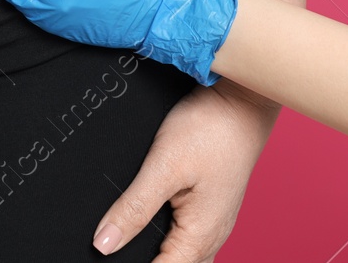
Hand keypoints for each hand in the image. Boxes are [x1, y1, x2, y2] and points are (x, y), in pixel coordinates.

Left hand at [95, 80, 278, 259]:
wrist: (243, 100)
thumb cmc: (211, 129)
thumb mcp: (164, 166)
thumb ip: (133, 207)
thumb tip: (104, 243)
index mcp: (200, 236)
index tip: (107, 256)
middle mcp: (212, 236)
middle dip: (145, 259)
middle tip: (116, 246)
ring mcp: (214, 221)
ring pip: (184, 255)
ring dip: (159, 252)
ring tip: (132, 236)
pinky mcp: (211, 205)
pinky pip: (189, 236)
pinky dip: (169, 238)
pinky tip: (154, 222)